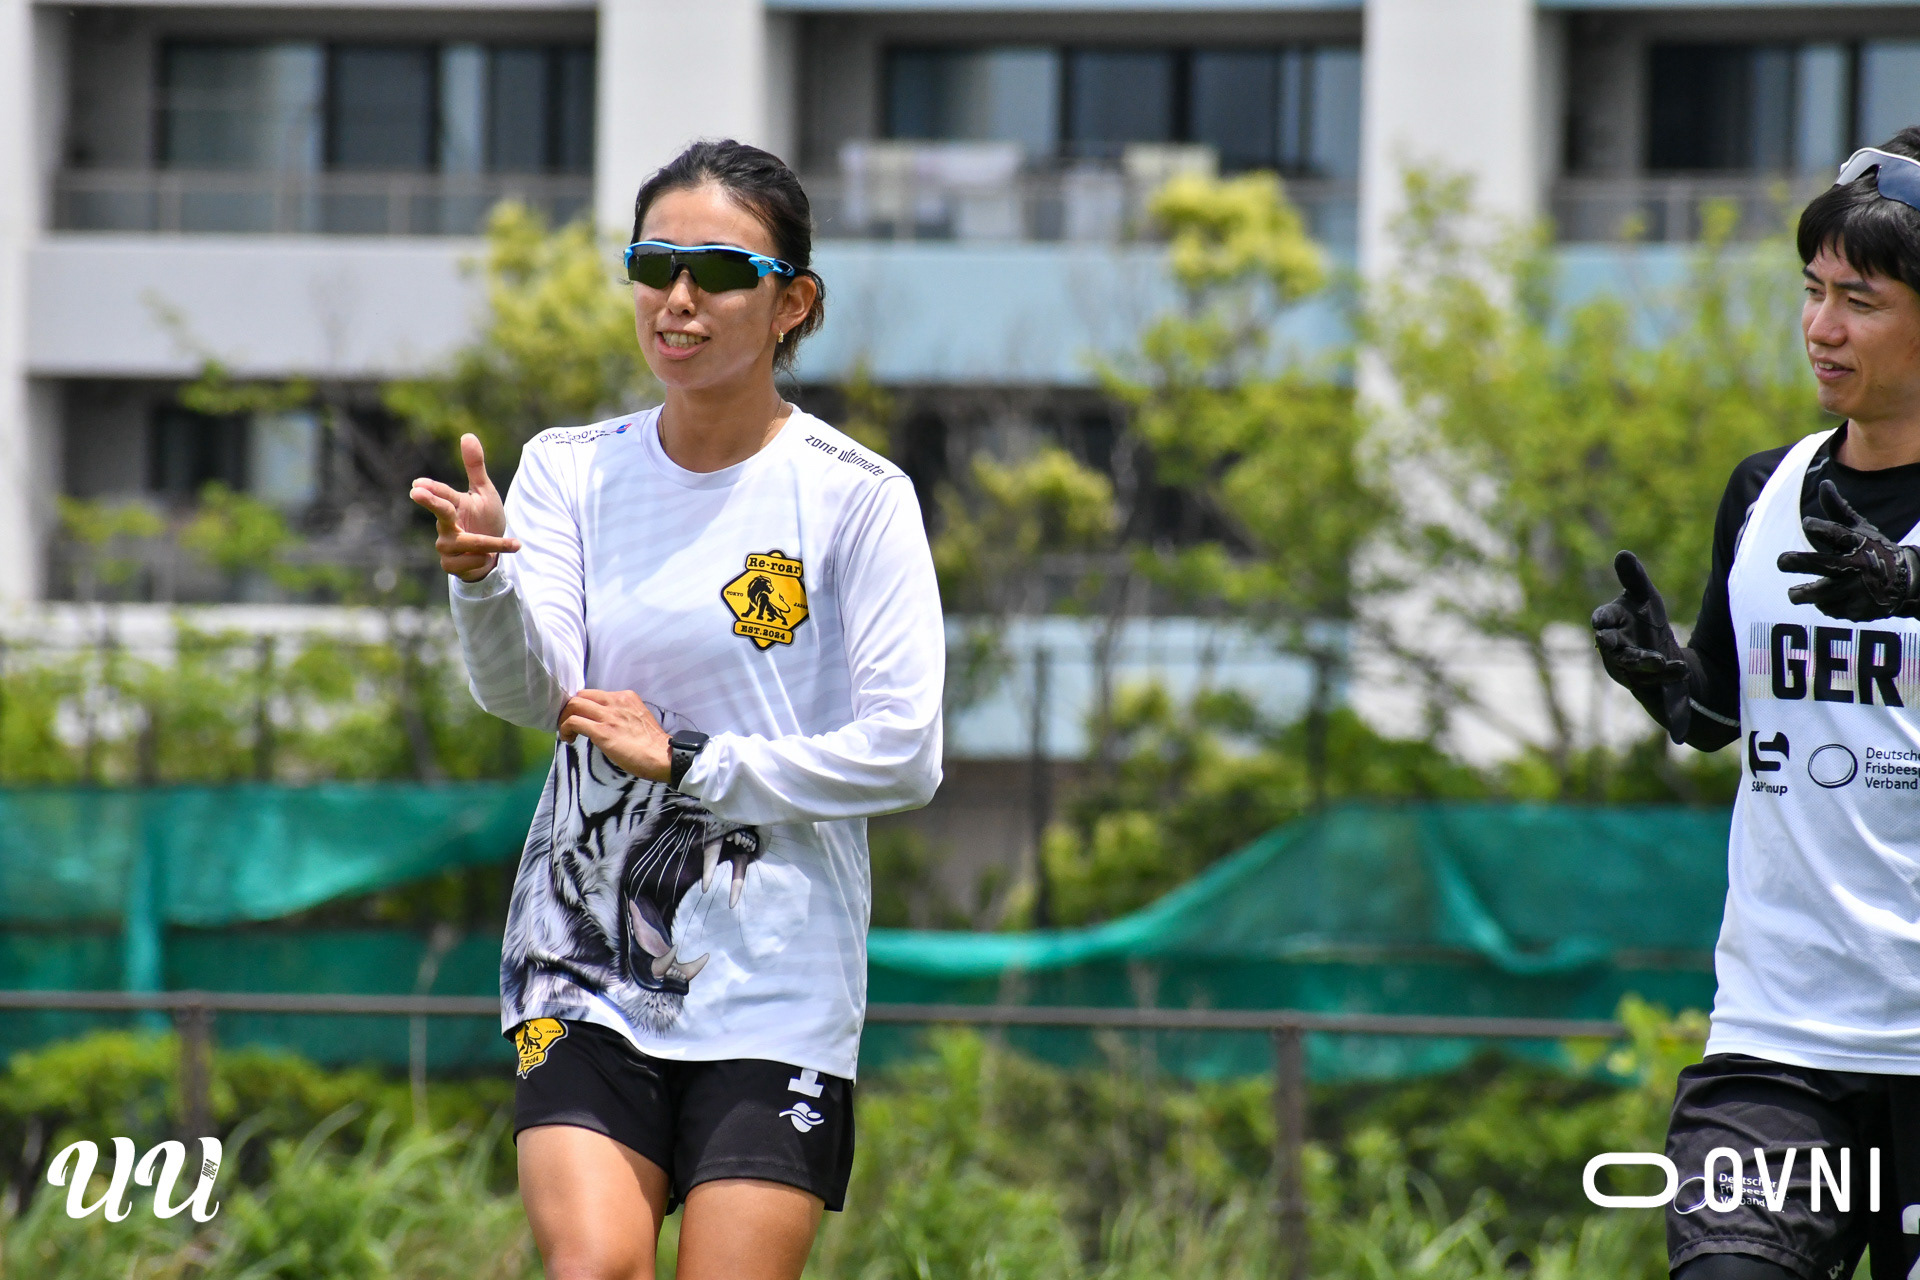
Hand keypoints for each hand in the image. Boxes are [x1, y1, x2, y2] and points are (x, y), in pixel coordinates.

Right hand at [409, 434, 520, 581]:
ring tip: (510, 543)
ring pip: (465, 543)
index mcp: (453, 504)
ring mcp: (445, 545)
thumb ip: (475, 467)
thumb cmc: (486, 518)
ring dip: (490, 543)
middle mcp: (445, 524)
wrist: (494, 552)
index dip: (430, 489)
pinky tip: (488, 558)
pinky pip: (468, 562)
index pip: (441, 493)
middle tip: (416, 492)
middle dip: (432, 503)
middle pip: (440, 513)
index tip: (417, 484)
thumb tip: (467, 434)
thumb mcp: (485, 492)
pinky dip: (484, 560)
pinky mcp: (449, 565)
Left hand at [558, 691, 671, 782]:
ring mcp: (608, 716)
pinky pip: (573, 722)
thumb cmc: (651, 743)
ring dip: (565, 719)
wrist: (661, 756)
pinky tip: (569, 739)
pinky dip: (565, 729)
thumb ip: (621, 714)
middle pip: (581, 695)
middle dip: (570, 709)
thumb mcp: (637, 717)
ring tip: (568, 733)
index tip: (581, 718)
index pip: (594, 694)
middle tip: (570, 724)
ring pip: (574, 705)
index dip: (583, 705)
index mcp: (625, 697)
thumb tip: (605, 721)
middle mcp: (616, 701)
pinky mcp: (602, 731)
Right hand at [1592, 550, 1691, 743]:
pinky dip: (1667, 674)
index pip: (1602, 618)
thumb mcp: (1645, 597)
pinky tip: (1683, 668)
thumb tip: (1622, 553)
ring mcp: (1625, 667)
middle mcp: (1612, 646)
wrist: (1663, 654)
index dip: (1602, 619)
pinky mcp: (1641, 683)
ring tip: (1661, 661)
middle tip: (1612, 642)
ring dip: (1644, 663)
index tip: (1601, 622)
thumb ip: (1633, 578)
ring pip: (1631, 665)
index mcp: (1611, 623)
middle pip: (1611, 646)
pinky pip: (1652, 680)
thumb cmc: (1647, 621)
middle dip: (1614, 646)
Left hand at [1777, 479, 1919, 621]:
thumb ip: (1838, 510)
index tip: (1806, 523)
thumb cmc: (1873, 550)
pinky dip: (1825, 605)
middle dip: (1797, 562)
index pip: (1835, 532)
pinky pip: (1831, 609)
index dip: (1817, 527)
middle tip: (1782, 561)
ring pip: (1820, 594)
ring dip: (1801, 594)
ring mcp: (1858, 590)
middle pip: (1822, 565)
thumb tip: (1824, 483)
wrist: (1904, 581)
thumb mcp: (1859, 529)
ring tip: (1793, 592)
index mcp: (1857, 543)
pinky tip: (1827, 600)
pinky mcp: (1858, 610)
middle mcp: (1857, 566)